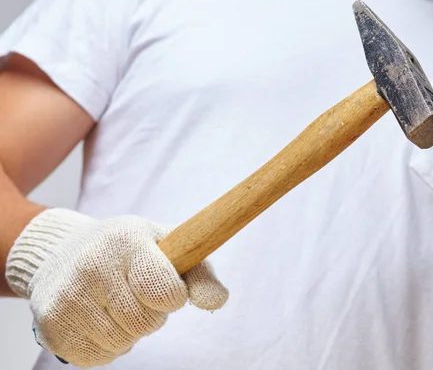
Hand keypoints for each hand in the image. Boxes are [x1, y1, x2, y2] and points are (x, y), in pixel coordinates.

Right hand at [5, 208, 228, 367]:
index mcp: (128, 239)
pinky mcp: (51, 324)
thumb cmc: (132, 253)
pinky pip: (97, 358)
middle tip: (137, 294)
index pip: (164, 290)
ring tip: (116, 305)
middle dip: (151, 315)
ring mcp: (67, 295)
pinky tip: (98, 319)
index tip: (167, 287)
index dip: (173, 296)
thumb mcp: (169, 248)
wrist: (66, 251)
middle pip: (145, 322)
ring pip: (122, 342)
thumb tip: (217, 301)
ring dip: (129, 332)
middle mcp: (92, 264)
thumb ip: (200, 274)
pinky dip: (106, 346)